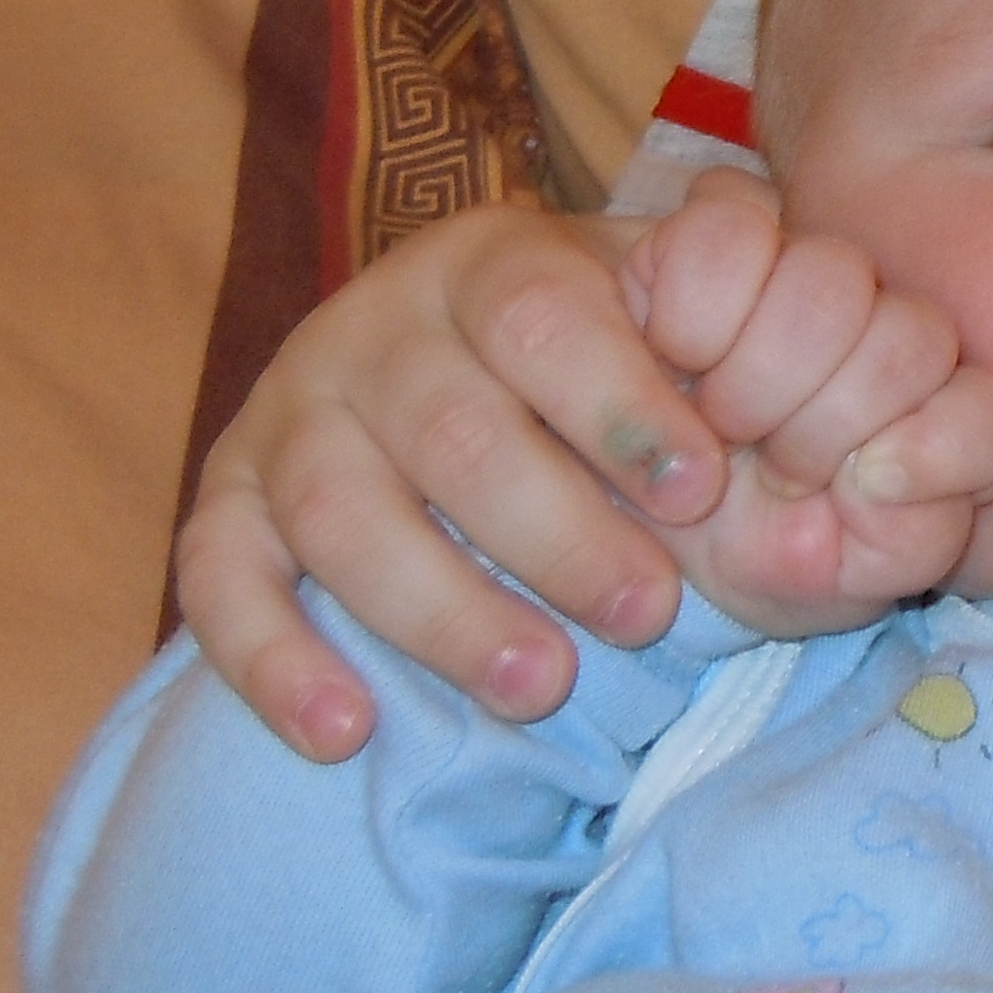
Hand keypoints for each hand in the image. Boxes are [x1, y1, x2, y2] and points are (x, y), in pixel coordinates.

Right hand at [173, 200, 735, 761]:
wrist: (467, 363)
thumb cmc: (598, 354)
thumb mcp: (666, 298)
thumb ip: (727, 289)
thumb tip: (775, 312)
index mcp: (491, 262)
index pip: (541, 316)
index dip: (619, 402)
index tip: (698, 487)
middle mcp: (373, 325)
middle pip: (451, 429)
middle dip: (556, 532)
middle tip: (645, 613)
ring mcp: (289, 412)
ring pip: (342, 511)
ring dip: (442, 610)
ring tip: (539, 686)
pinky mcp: (227, 500)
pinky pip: (217, 576)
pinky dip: (272, 658)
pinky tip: (345, 730)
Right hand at [621, 173, 992, 636]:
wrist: (631, 505)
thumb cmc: (744, 548)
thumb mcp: (824, 583)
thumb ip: (909, 539)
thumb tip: (886, 467)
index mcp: (934, 412)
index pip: (988, 416)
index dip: (928, 457)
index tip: (852, 495)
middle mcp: (889, 331)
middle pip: (911, 340)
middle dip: (820, 427)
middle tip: (767, 465)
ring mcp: (811, 269)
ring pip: (831, 279)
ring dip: (755, 375)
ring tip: (717, 423)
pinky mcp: (724, 226)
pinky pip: (731, 228)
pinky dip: (693, 306)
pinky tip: (674, 352)